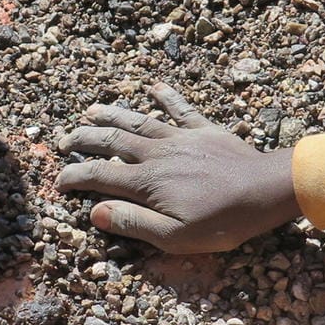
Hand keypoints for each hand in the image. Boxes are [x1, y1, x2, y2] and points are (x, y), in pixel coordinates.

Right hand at [57, 84, 300, 253]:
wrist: (266, 190)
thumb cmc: (223, 221)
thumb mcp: (175, 237)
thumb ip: (133, 223)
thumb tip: (94, 211)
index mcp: (146, 182)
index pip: (99, 175)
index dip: (75, 177)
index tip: (58, 181)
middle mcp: (156, 154)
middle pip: (111, 141)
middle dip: (84, 139)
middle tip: (64, 140)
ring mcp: (180, 138)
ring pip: (137, 121)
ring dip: (112, 114)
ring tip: (90, 109)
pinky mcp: (204, 130)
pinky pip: (181, 109)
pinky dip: (166, 97)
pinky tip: (154, 87)